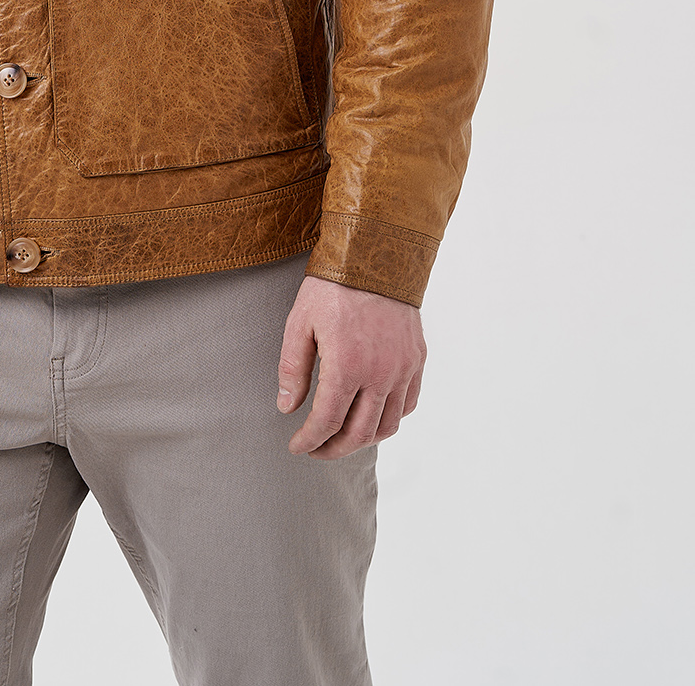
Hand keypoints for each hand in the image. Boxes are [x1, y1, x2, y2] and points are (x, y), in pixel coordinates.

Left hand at [277, 275, 425, 458]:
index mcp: (347, 366)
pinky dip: (389, 419)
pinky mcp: (417, 360)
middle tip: (316, 449)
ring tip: (341, 437)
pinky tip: (371, 414)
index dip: (309, 441)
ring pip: (387, 426)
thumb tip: (286, 409)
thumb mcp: (300, 323)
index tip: (296, 447)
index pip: (327, 422)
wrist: (376, 253)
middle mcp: (380, 374)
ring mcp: (403, 369)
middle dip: (333, 449)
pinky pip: (407, 404)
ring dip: (362, 440)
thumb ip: (292, 370)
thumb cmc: (332, 286)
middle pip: (359, 434)